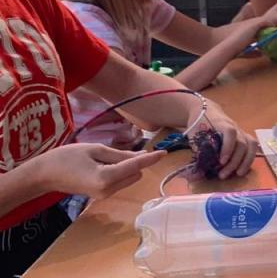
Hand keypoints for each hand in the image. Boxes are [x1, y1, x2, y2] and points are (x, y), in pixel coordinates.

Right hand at [33, 144, 164, 198]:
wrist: (44, 175)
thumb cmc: (66, 158)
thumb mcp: (95, 149)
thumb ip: (119, 154)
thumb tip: (141, 155)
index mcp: (106, 178)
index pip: (135, 166)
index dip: (150, 158)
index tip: (164, 152)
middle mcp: (108, 190)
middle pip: (135, 173)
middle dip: (136, 161)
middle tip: (122, 149)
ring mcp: (104, 195)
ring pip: (129, 178)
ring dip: (128, 166)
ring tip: (106, 157)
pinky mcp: (101, 195)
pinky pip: (120, 181)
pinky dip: (120, 171)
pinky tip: (105, 164)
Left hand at [189, 101, 257, 179]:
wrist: (206, 111)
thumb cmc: (199, 124)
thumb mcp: (194, 135)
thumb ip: (198, 152)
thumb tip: (196, 173)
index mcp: (222, 124)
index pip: (230, 133)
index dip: (228, 147)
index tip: (221, 162)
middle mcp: (235, 127)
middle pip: (242, 142)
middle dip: (234, 161)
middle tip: (223, 175)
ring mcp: (241, 131)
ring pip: (251, 144)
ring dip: (246, 161)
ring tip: (238, 174)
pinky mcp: (244, 136)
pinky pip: (252, 146)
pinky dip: (249, 158)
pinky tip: (243, 169)